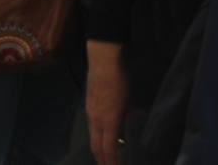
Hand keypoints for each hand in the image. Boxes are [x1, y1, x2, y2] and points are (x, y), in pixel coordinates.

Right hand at [86, 40, 127, 164]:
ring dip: (98, 149)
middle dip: (101, 159)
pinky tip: (102, 135)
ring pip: (92, 136)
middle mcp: (95, 120)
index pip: (108, 148)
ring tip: (104, 156)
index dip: (111, 162)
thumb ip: (126, 118)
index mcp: (108, 121)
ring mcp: (90, 112)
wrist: (103, 61)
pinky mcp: (88, 105)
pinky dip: (96, 136)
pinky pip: (91, 126)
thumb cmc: (120, 81)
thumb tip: (126, 129)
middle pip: (96, 146)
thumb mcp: (128, 102)